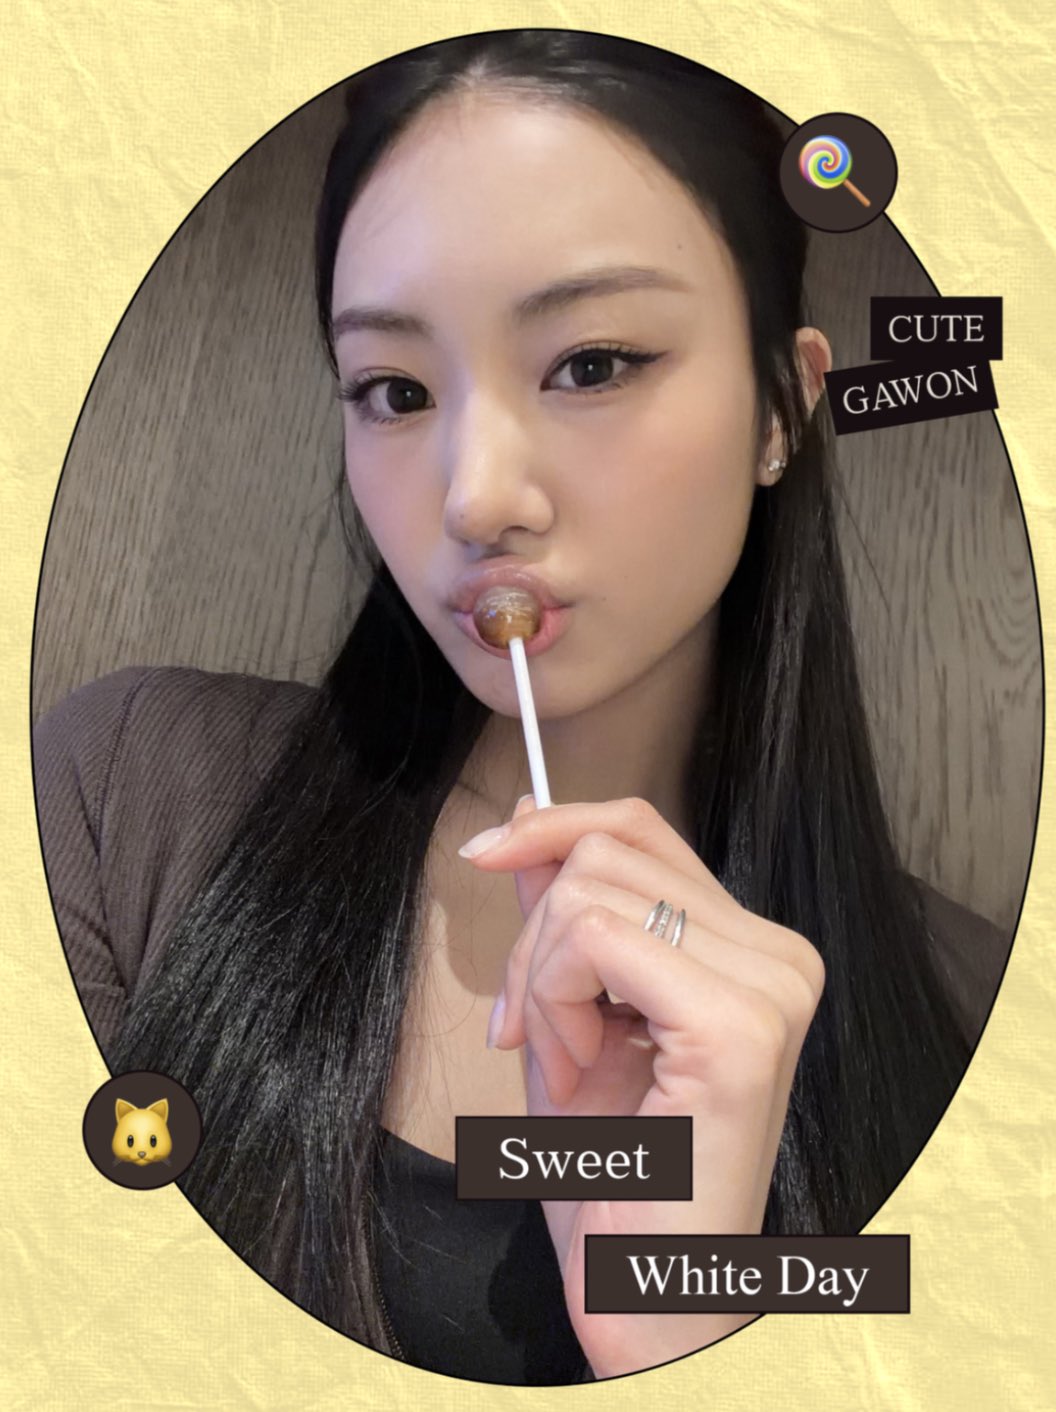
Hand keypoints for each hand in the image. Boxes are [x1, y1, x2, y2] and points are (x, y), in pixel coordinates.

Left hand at [461, 795, 824, 1378]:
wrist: (643, 1297)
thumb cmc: (611, 1179)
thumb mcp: (565, 1018)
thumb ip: (556, 919)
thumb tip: (525, 820)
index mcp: (752, 950)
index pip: (642, 831)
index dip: (553, 827)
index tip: (485, 854)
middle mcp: (778, 957)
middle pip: (607, 850)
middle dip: (534, 937)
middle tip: (530, 1029)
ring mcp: (769, 989)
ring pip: (590, 892)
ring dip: (540, 982)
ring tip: (564, 1064)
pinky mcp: (737, 1030)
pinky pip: (597, 940)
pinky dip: (553, 1001)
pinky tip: (575, 1071)